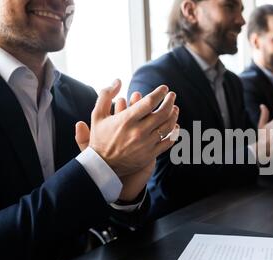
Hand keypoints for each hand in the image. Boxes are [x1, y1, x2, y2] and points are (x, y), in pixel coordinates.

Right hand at [75, 80, 178, 201]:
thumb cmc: (100, 138)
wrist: (102, 166)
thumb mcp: (97, 115)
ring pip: (167, 127)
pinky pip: (168, 142)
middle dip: (170, 101)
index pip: (150, 102)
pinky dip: (174, 133)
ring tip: (175, 109)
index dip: (160, 93)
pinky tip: (174, 126)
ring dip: (174, 116)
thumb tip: (118, 81)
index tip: (164, 88)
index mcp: (127, 120)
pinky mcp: (150, 155)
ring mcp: (146, 144)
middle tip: (172, 96)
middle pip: (162, 113)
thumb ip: (106, 95)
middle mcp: (139, 131)